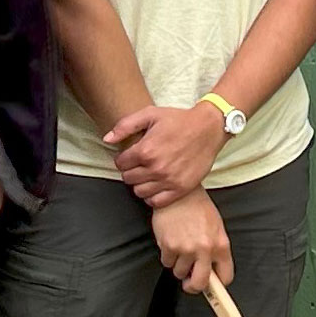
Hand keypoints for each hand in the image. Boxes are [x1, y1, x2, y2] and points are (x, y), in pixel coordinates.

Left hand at [107, 103, 226, 207]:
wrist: (208, 128)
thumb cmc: (179, 120)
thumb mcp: (151, 114)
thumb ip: (125, 125)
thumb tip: (107, 139)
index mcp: (146, 150)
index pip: (120, 164)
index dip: (123, 158)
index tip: (131, 155)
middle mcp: (156, 168)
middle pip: (128, 179)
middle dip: (131, 171)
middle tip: (140, 164)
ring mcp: (169, 180)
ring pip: (139, 192)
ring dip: (140, 184)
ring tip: (148, 174)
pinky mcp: (181, 189)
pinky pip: (156, 202)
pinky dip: (152, 196)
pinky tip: (156, 185)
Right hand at [150, 194, 232, 293]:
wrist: (179, 193)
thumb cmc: (198, 207)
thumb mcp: (216, 228)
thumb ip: (216, 251)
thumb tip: (213, 272)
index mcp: (221, 245)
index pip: (226, 277)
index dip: (218, 285)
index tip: (213, 288)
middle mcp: (205, 249)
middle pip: (200, 284)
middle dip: (193, 286)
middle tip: (190, 282)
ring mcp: (186, 249)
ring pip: (180, 273)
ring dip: (179, 265)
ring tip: (181, 248)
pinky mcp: (169, 246)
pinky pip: (167, 262)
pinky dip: (167, 255)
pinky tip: (171, 241)